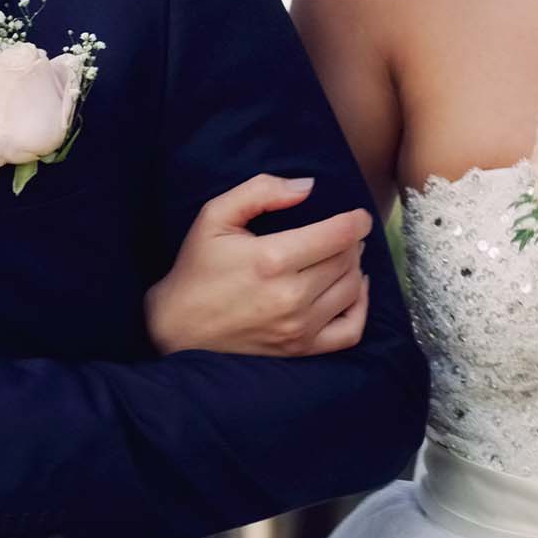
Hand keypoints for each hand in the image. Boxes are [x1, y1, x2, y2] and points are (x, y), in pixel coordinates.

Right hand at [144, 174, 371, 356]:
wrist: (176, 328)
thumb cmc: (197, 267)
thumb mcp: (215, 215)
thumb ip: (261, 191)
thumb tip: (307, 186)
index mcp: (271, 259)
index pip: (336, 235)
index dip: (356, 221)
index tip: (358, 214)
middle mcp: (291, 296)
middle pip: (346, 259)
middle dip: (351, 241)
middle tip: (342, 232)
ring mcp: (298, 328)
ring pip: (351, 290)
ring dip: (355, 267)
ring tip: (343, 255)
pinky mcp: (300, 350)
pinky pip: (350, 331)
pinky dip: (361, 307)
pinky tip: (354, 289)